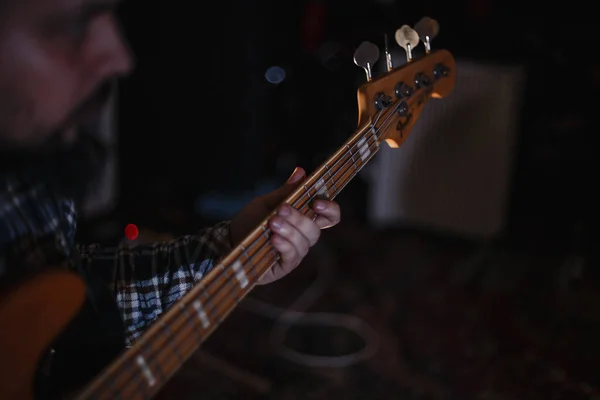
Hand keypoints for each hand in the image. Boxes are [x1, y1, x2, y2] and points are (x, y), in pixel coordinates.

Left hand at [229, 167, 340, 284]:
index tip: (317, 203)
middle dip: (300, 218)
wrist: (229, 240)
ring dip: (290, 230)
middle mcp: (303, 237)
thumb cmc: (250, 221)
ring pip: (304, 243)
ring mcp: (295, 253)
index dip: (330, 209)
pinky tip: (274, 238)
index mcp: (304, 220)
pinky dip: (284, 245)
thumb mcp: (266, 203)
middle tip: (282, 209)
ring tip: (272, 222)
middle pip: (316, 230)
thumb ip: (285, 191)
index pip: (330, 217)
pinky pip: (292, 256)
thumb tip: (301, 171)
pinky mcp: (284, 266)